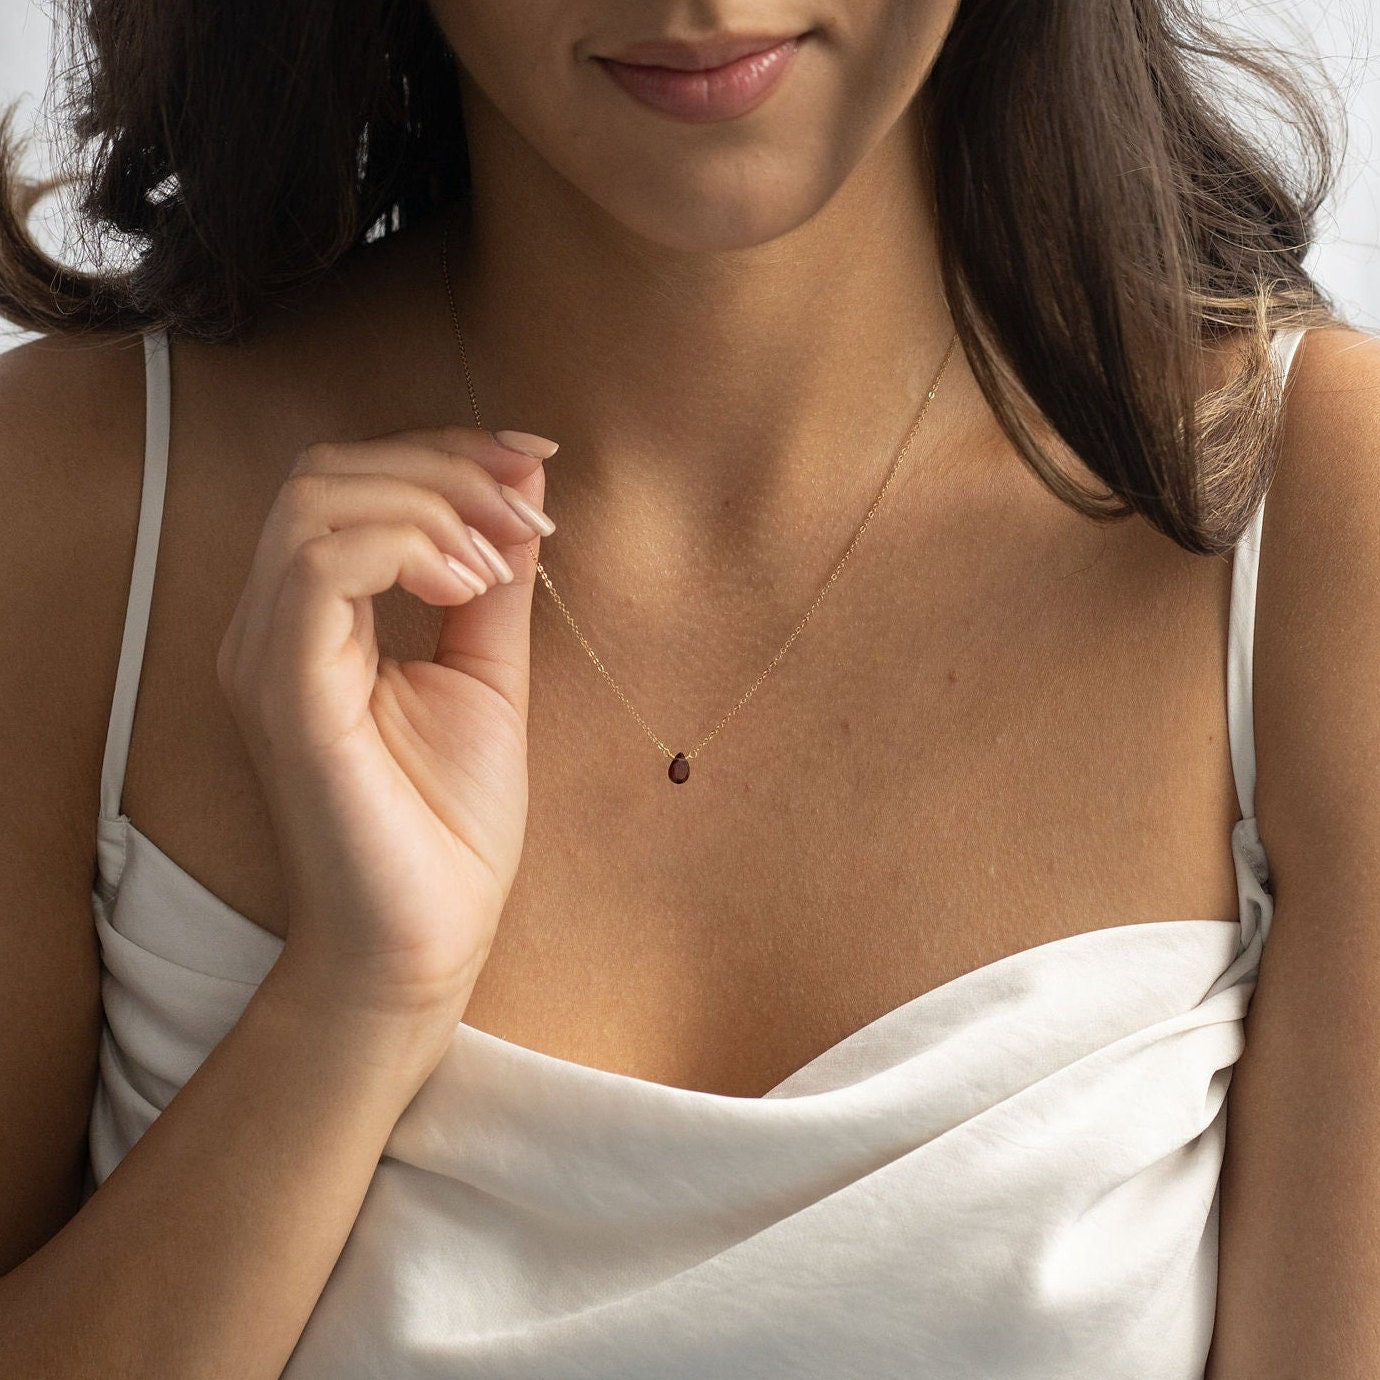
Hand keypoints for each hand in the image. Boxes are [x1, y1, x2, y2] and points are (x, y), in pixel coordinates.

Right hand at [215, 424, 557, 1022]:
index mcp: (313, 620)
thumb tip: (524, 477)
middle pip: (327, 471)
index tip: (535, 460)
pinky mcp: (285, 693)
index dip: (444, 450)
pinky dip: (406, 547)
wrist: (426, 940)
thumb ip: (496, 578)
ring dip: (432, 503)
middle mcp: (272, 627)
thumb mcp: (488, 673)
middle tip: (528, 516)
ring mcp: (268, 656)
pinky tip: (468, 585)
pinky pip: (319, 566)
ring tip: (500, 560)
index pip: (350, 481)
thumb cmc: (449, 825)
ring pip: (317, 501)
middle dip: (444, 467)